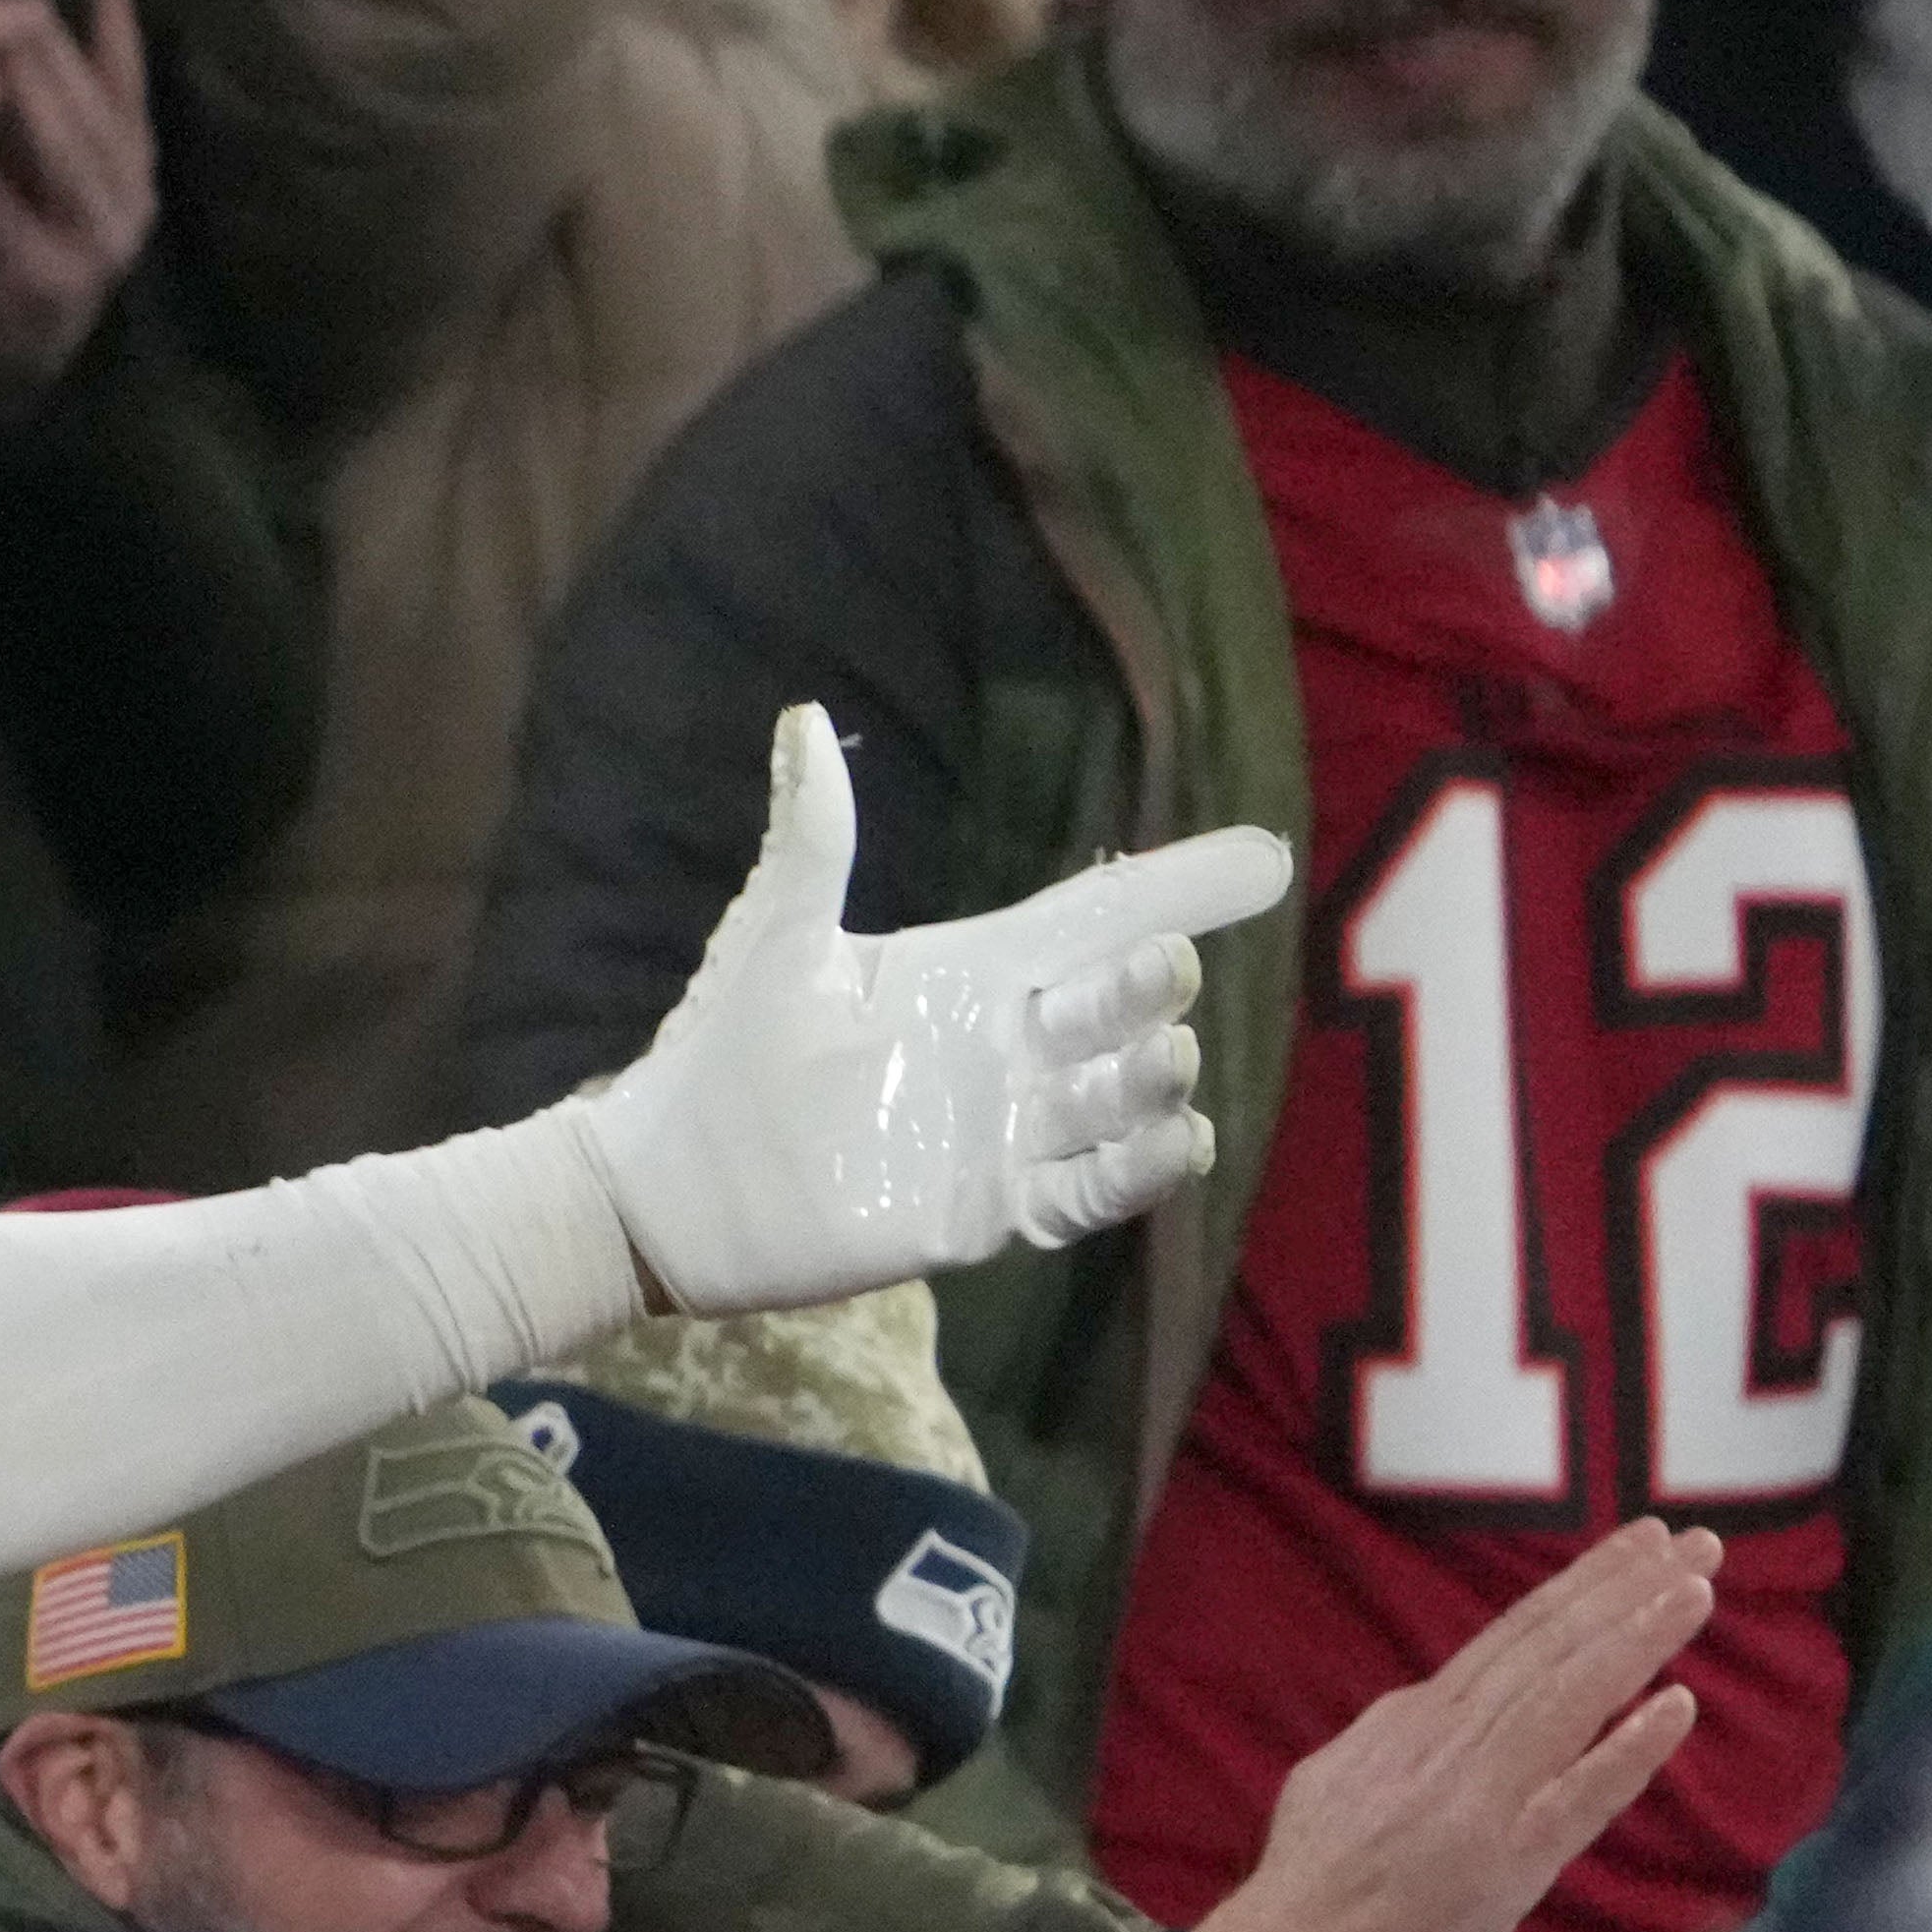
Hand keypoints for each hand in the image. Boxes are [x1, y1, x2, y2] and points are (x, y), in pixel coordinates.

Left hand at [0, 0, 155, 418]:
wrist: (6, 363)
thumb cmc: (7, 249)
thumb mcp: (24, 165)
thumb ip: (25, 105)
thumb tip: (1, 15)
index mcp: (130, 155)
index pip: (128, 66)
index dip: (117, 4)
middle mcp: (131, 190)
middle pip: (94, 100)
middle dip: (53, 46)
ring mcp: (101, 237)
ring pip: (66, 150)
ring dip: (24, 98)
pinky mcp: (55, 278)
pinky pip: (10, 214)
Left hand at [572, 706, 1293, 1312]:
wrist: (665, 1188)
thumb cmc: (718, 1056)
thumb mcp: (776, 940)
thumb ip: (811, 838)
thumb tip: (801, 718)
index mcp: (970, 972)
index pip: (1095, 918)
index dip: (1180, 884)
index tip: (1265, 858)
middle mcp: (1005, 1048)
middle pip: (1115, 1006)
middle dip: (1150, 987)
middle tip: (1161, 967)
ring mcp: (1003, 1132)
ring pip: (1116, 1099)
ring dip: (1152, 1079)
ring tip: (1162, 1055)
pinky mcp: (988, 1212)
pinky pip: (1087, 1193)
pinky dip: (1136, 1172)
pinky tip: (1178, 1141)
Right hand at [1183, 1524, 1718, 1931]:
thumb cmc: (1307, 1886)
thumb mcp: (1334, 1780)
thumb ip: (1390, 1738)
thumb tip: (1427, 1703)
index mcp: (1411, 1723)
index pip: (1511, 1638)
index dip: (1581, 1585)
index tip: (1640, 1545)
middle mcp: (1447, 1743)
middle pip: (1548, 1649)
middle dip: (1625, 1588)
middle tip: (1699, 1541)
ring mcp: (1480, 1799)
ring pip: (1567, 1698)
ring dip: (1635, 1639)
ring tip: (1697, 1589)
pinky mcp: (1505, 1862)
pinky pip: (1579, 1795)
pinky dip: (1627, 1748)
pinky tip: (1676, 1706)